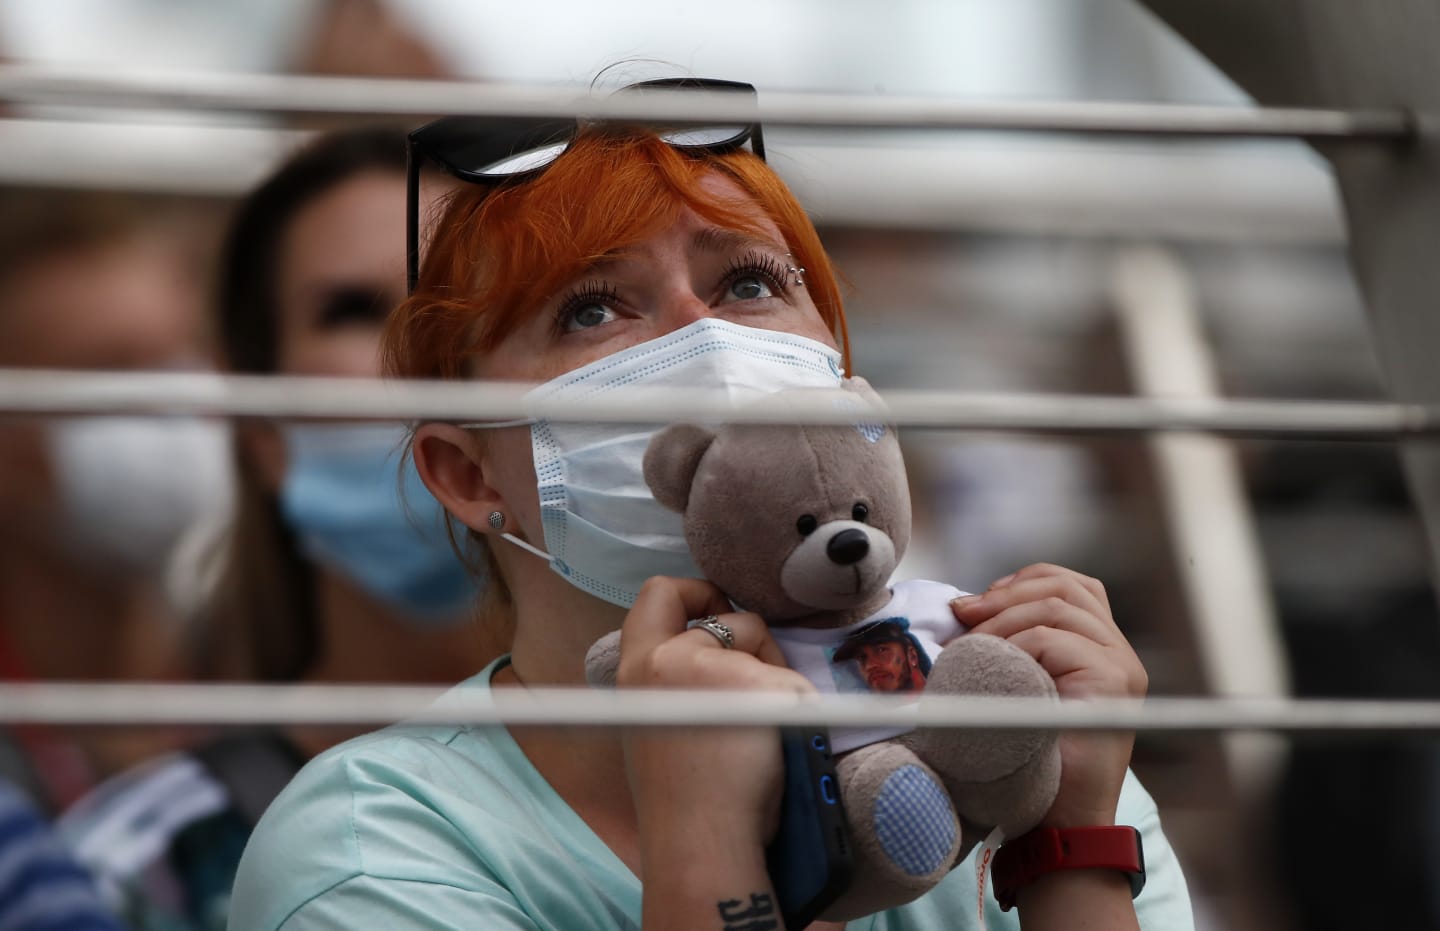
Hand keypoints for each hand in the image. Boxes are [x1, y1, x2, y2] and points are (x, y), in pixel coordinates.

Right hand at [617, 576, 814, 849]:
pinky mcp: (764, 687)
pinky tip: (778, 745)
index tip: (713, 611)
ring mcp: (718, 668)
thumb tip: (718, 648)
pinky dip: (797, 707)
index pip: (658, 593)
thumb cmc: (682, 797)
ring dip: (772, 674)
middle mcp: (669, 657)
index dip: (693, 592)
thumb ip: (672, 678)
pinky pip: (794, 681)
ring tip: (760, 732)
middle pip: (729, 615)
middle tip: (752, 682)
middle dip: (748, 637)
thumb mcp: (654, 721)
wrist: (701, 844)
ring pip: (764, 644)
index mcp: (636, 667)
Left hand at [950, 563, 1147, 828]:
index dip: (1020, 581)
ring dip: (1002, 621)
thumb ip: (1011, 646)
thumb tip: (964, 607)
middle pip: (1065, 586)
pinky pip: (1052, 639)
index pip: (1069, 585)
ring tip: (970, 647)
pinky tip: (994, 671)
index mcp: (1100, 649)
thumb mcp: (1018, 687)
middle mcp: (1119, 652)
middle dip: (1005, 592)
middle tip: (962, 614)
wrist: (1057, 821)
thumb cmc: (1031, 760)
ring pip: (1056, 607)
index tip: (974, 604)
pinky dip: (1013, 647)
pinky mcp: (1113, 681)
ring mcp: (1121, 665)